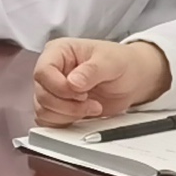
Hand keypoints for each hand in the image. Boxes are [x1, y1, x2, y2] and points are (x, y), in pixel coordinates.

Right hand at [35, 38, 170, 125]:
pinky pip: (49, 121)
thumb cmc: (121, 63)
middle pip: (42, 94)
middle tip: (90, 102)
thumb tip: (72, 83)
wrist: (133, 79)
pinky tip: (83, 114)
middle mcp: (52, 71)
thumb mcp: (111, 62)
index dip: (60, 87)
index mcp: (58, 52)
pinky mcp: (58, 107)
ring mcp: (53, 90)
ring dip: (68, 114)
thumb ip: (92, 70)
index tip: (82, 92)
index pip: (43, 72)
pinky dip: (66, 122)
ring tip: (91, 107)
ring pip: (43, 110)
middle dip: (67, 105)